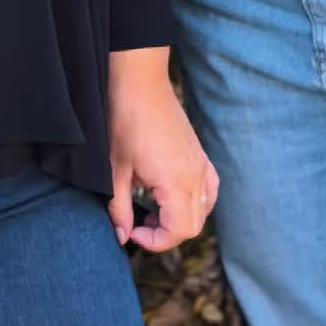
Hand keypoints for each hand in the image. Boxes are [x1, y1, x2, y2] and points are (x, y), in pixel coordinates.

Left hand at [107, 48, 218, 252]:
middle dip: (167, 235)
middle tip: (139, 224)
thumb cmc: (125, 122)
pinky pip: (209, 188)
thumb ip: (119, 208)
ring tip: (153, 211)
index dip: (155, 242)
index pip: (180, 231)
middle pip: (193, 225)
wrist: (140, 83)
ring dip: (181, 219)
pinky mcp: (199, 153)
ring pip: (204, 209)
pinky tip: (174, 195)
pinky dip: (196, 201)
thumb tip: (121, 236)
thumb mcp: (116, 169)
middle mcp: (195, 175)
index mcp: (176, 182)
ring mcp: (201, 163)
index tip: (132, 231)